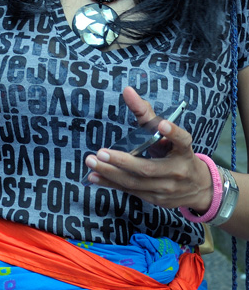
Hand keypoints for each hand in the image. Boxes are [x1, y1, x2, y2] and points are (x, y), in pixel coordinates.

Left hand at [84, 86, 212, 211]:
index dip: (173, 133)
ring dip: (111, 173)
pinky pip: (131, 191)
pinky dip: (111, 183)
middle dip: (123, 161)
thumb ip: (145, 112)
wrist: (198, 187)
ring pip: (136, 182)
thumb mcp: (165, 132)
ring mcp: (167, 188)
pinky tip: (94, 176)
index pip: (182, 140)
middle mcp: (177, 170)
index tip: (163, 124)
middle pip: (148, 168)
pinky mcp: (156, 199)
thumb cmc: (175, 152)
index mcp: (184, 149)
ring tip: (92, 162)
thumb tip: (127, 90)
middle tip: (101, 152)